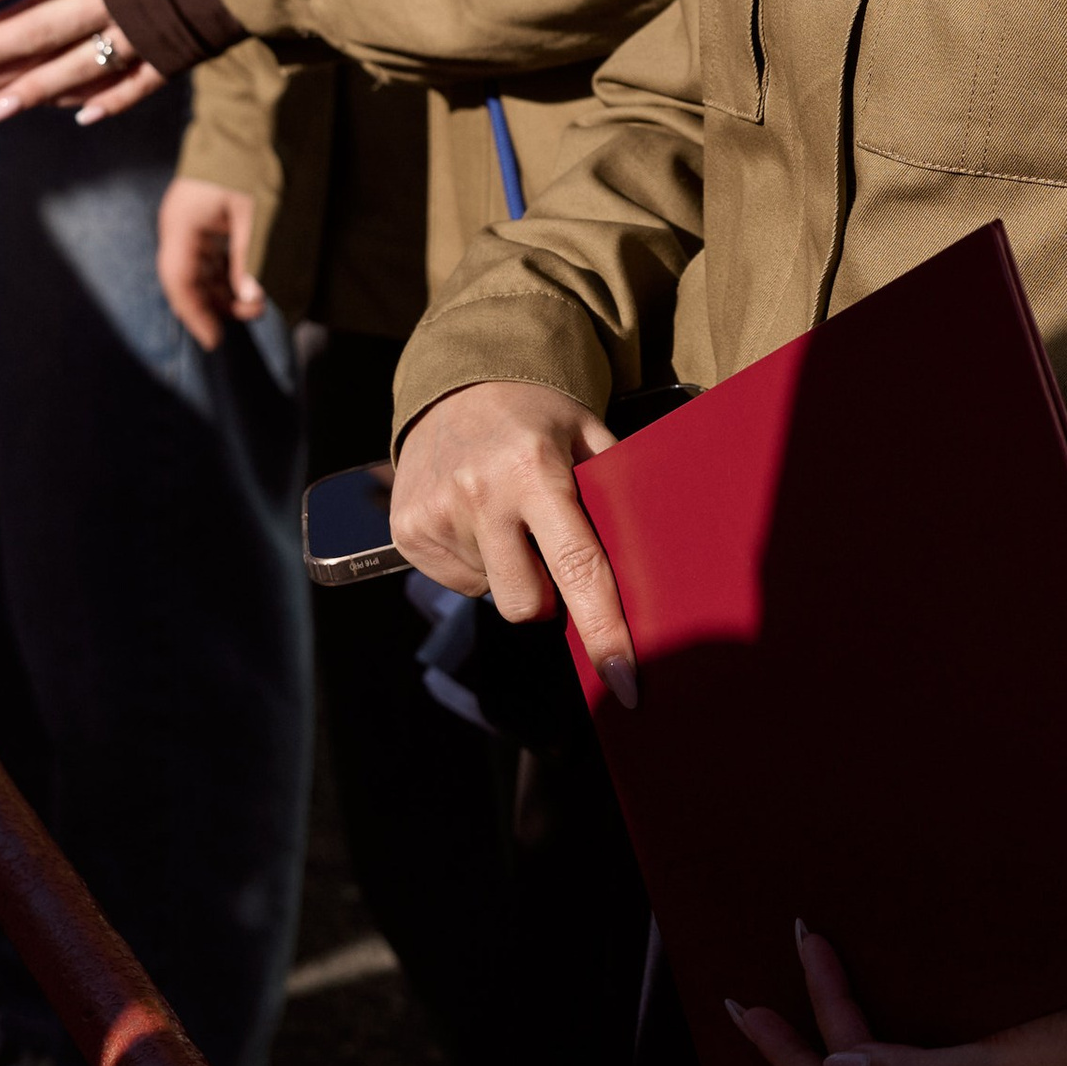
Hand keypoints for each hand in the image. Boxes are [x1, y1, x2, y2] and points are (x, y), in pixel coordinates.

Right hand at [158, 178, 264, 350]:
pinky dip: (224, 271)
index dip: (195, 314)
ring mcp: (187, 222)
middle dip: (215, 303)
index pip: (180, 282)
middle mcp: (177, 227)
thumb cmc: (248, 163)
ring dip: (222, 288)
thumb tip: (250, 297)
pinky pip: (207, 254)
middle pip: (187, 280)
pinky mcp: (201, 218)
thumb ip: (250, 257)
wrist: (242, 120)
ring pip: (198, 269)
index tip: (215, 341)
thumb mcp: (254, 213)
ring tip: (255, 300)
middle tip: (252, 313)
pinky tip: (246, 281)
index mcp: (182, 226)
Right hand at [389, 380, 636, 699]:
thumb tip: (660, 563)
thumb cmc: (540, 416)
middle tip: (551, 549)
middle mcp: (479, 493)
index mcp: (534, 469)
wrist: (457, 383)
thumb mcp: (588, 433)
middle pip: (528, 604)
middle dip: (550, 597)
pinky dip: (476, 563)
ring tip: (507, 515)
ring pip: (493, 594)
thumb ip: (618, 491)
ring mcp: (436, 514)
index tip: (626, 682)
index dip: (604, 630)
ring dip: (509, 571)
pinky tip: (477, 519)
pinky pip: (459, 583)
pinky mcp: (406, 531)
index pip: (578, 566)